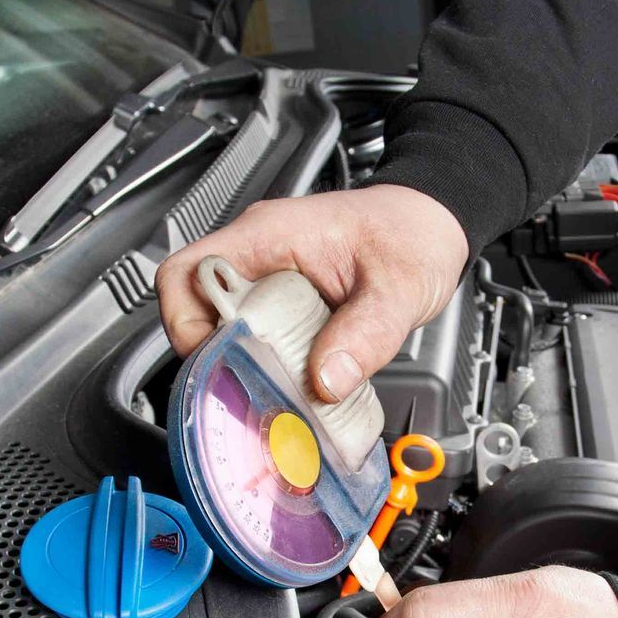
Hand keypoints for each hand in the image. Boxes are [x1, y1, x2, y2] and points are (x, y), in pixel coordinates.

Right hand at [155, 185, 468, 400]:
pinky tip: (296, 383)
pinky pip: (258, 336)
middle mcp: (258, 254)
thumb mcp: (400, 288)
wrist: (431, 225)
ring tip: (276, 392)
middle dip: (217, 358)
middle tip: (251, 391)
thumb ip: (367, 334)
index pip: (186, 274)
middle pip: (198, 310)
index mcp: (269, 235)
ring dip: (244, 366)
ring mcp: (268, 277)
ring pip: (226, 329)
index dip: (185, 325)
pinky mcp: (283, 301)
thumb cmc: (412, 235)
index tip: (217, 364)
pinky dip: (269, 364)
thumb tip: (327, 382)